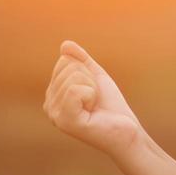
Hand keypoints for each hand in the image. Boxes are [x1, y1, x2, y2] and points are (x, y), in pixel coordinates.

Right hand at [43, 40, 144, 159]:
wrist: (127, 131)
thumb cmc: (111, 106)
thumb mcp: (96, 77)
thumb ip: (81, 60)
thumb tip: (65, 44)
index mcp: (52, 95)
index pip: (65, 61)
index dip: (87, 72)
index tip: (93, 91)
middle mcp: (48, 106)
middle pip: (69, 67)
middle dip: (90, 79)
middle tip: (96, 100)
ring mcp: (55, 115)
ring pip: (74, 77)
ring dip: (93, 89)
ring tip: (95, 106)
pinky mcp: (66, 122)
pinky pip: (76, 90)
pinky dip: (92, 95)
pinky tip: (93, 110)